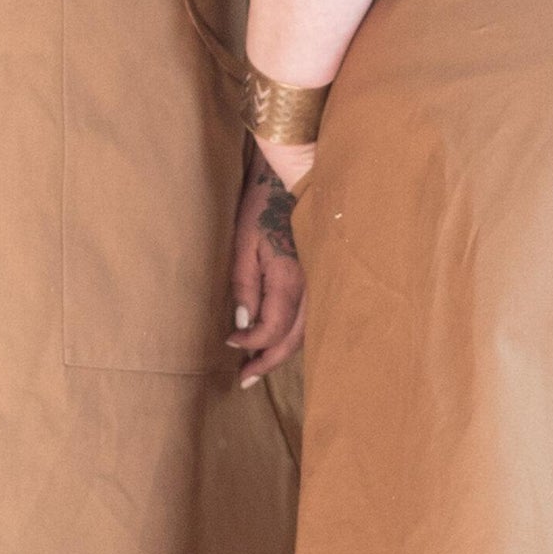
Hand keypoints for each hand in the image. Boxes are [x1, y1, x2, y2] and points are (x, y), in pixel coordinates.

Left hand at [228, 149, 306, 387]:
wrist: (294, 174)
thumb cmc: (263, 205)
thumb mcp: (244, 244)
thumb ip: (245, 287)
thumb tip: (243, 326)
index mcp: (290, 279)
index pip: (272, 329)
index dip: (251, 345)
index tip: (229, 345)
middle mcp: (313, 285)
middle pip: (293, 339)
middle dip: (268, 362)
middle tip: (245, 379)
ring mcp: (322, 280)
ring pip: (307, 331)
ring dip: (283, 352)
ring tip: (259, 365)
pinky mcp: (323, 274)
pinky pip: (313, 315)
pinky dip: (296, 334)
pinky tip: (281, 339)